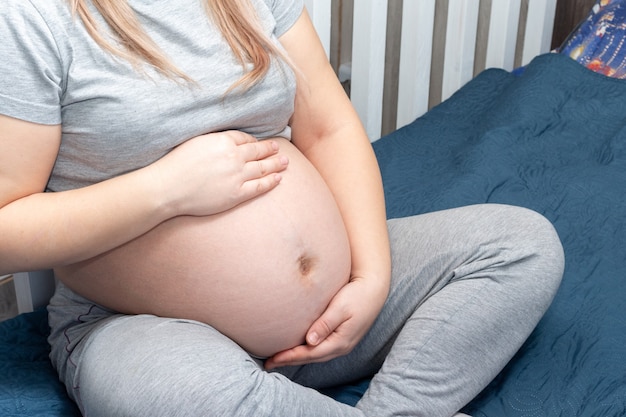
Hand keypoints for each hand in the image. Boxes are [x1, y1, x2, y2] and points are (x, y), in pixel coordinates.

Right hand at [149, 130, 288, 216]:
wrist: (169, 188)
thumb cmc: (177, 164)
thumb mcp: (197, 142)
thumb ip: (216, 140)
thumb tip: (229, 141)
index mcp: (223, 141)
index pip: (245, 139)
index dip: (254, 141)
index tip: (259, 143)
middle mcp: (234, 157)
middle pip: (257, 151)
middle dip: (270, 150)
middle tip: (278, 149)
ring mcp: (237, 176)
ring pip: (262, 168)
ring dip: (276, 164)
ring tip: (285, 161)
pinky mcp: (237, 193)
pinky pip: (259, 186)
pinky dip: (271, 181)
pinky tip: (278, 178)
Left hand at [264, 275, 387, 369]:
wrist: (374, 290)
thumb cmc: (357, 295)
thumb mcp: (341, 307)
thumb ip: (325, 324)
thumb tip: (310, 341)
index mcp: (340, 341)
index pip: (309, 353)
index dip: (290, 357)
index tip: (272, 359)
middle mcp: (341, 347)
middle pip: (310, 358)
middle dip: (289, 361)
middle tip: (268, 364)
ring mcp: (342, 344)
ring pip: (315, 355)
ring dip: (297, 358)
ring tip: (279, 359)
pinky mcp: (341, 337)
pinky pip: (319, 349)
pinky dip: (305, 351)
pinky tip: (297, 348)